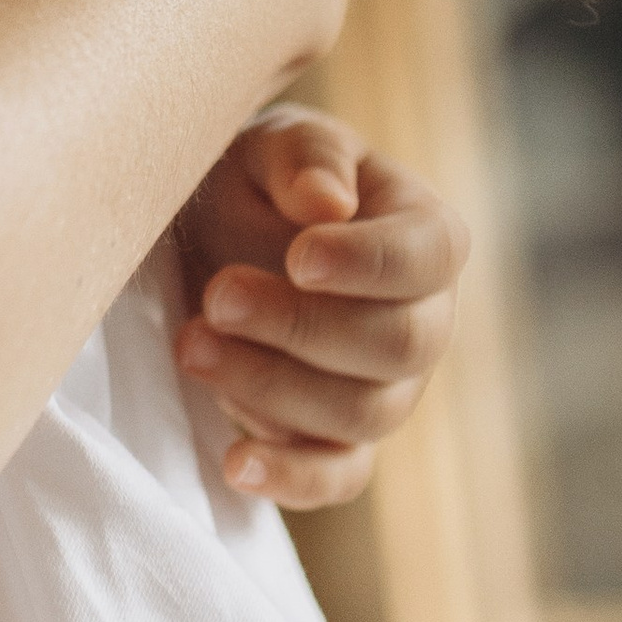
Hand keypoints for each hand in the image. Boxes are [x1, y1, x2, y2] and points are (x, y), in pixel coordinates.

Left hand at [172, 111, 467, 505]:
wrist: (215, 231)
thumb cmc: (258, 179)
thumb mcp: (273, 143)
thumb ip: (305, 159)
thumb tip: (327, 204)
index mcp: (424, 233)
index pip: (431, 257)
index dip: (371, 265)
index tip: (300, 258)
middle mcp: (425, 319)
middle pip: (398, 346)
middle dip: (303, 328)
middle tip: (218, 296)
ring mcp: (388, 388)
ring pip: (362, 414)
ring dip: (272, 387)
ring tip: (191, 345)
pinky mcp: (339, 441)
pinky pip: (337, 478)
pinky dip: (291, 479)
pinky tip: (235, 462)